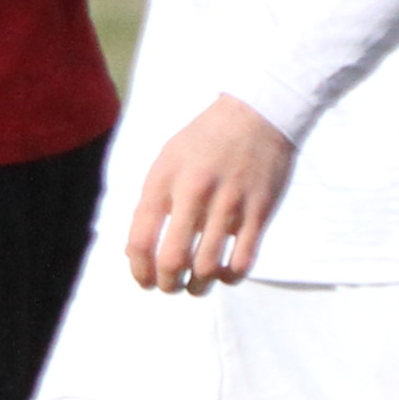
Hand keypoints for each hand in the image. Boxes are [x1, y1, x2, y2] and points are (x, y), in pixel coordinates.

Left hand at [123, 95, 294, 291]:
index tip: (145, 281)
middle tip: (171, 286)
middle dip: (168, 284)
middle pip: (173, 259)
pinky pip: (244, 259)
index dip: (138, 271)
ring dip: (198, 286)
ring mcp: (230, 204)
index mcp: (165, 181)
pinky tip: (226, 273)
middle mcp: (195, 194)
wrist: (259, 113)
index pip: (140, 240)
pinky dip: (231, 276)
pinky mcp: (260, 211)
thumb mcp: (166, 160)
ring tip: (197, 286)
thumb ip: (153, 200)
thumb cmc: (206, 139)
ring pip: (208, 266)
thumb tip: (142, 248)